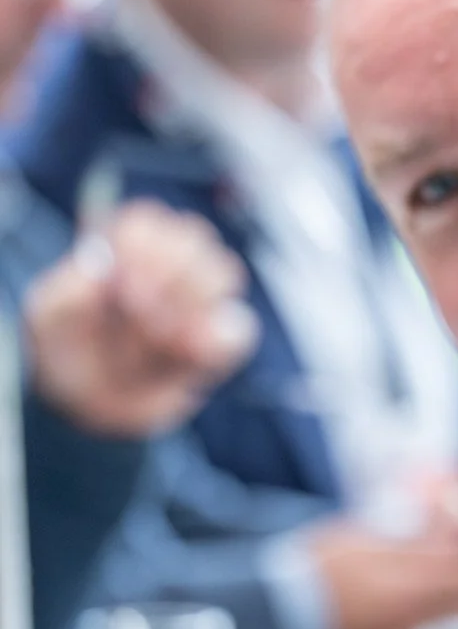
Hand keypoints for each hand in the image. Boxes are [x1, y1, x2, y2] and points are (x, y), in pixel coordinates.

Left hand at [21, 201, 258, 437]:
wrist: (86, 407)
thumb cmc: (66, 350)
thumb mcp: (45, 320)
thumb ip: (68, 292)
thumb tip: (104, 270)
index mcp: (123, 247)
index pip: (147, 221)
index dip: (138, 246)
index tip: (117, 281)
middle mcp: (167, 266)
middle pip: (193, 237)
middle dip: (165, 272)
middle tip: (136, 307)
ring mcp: (198, 302)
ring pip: (223, 272)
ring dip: (189, 302)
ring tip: (157, 334)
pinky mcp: (218, 343)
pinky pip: (239, 330)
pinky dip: (215, 340)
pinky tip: (184, 354)